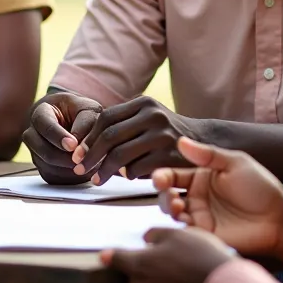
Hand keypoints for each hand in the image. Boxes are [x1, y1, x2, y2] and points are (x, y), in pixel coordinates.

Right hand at [22, 91, 103, 184]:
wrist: (76, 121)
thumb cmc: (81, 112)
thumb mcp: (87, 110)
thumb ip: (85, 125)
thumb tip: (80, 150)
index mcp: (41, 112)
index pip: (44, 125)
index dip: (58, 136)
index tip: (73, 145)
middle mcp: (33, 133)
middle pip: (43, 150)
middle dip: (64, 157)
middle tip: (83, 159)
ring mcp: (35, 152)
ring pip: (48, 166)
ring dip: (68, 168)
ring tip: (89, 164)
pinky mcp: (42, 168)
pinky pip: (53, 178)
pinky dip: (68, 177)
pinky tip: (83, 170)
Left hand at [72, 97, 209, 183]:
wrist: (205, 143)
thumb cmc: (166, 134)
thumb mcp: (148, 119)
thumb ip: (123, 125)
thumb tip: (84, 145)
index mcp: (143, 104)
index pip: (105, 118)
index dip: (88, 137)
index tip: (77, 153)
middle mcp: (153, 115)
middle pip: (110, 136)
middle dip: (91, 155)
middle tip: (80, 169)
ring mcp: (163, 134)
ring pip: (121, 154)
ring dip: (105, 169)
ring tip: (96, 179)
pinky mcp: (171, 155)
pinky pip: (138, 168)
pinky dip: (128, 175)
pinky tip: (126, 178)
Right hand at [152, 136, 282, 258]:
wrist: (279, 219)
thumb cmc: (260, 188)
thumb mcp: (235, 164)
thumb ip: (208, 155)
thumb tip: (180, 141)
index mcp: (201, 177)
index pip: (174, 175)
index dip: (162, 176)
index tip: (158, 179)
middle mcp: (197, 197)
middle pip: (168, 195)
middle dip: (163, 196)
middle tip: (170, 197)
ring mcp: (201, 217)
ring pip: (173, 214)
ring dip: (169, 210)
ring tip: (178, 208)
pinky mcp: (206, 236)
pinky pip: (186, 232)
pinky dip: (180, 227)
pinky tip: (186, 222)